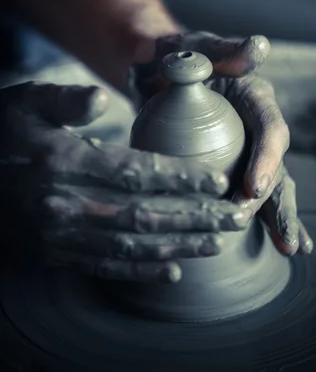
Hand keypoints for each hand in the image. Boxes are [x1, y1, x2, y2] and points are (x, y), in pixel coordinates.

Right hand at [0, 82, 250, 282]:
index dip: (181, 177)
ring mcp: (60, 234)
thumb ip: (65, 99)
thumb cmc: (0, 132)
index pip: (135, 172)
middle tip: (236, 216)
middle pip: (144, 215)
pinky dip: (140, 272)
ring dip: (179, 246)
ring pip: (131, 247)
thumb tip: (101, 99)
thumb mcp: (26, 102)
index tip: (219, 179)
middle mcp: (66, 203)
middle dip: (196, 216)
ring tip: (218, 242)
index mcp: (64, 161)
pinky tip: (171, 271)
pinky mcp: (53, 252)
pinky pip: (103, 267)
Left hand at [131, 31, 312, 255]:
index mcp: (254, 95)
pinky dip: (266, 219)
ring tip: (291, 248)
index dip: (267, 157)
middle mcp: (257, 123)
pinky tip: (280, 247)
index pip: (269, 126)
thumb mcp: (191, 46)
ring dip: (280, 217)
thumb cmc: (171, 57)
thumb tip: (260, 47)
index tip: (254, 187)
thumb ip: (222, 47)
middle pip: (278, 164)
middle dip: (278, 199)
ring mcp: (246, 147)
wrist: (153, 73)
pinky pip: (250, 194)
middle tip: (281, 235)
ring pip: (270, 185)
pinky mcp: (232, 165)